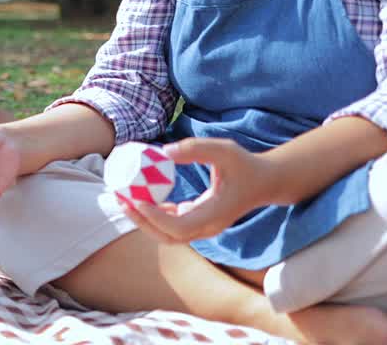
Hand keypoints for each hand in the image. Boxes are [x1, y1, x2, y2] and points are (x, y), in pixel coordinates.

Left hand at [117, 138, 274, 244]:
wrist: (265, 182)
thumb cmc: (246, 164)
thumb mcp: (224, 150)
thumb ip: (196, 149)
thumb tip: (164, 152)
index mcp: (215, 215)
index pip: (180, 227)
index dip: (156, 219)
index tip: (138, 201)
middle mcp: (208, 227)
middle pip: (168, 237)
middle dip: (142, 222)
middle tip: (121, 200)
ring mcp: (203, 227)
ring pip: (168, 234)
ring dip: (144, 220)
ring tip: (124, 198)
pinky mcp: (198, 221)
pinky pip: (172, 224)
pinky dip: (154, 215)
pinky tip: (141, 197)